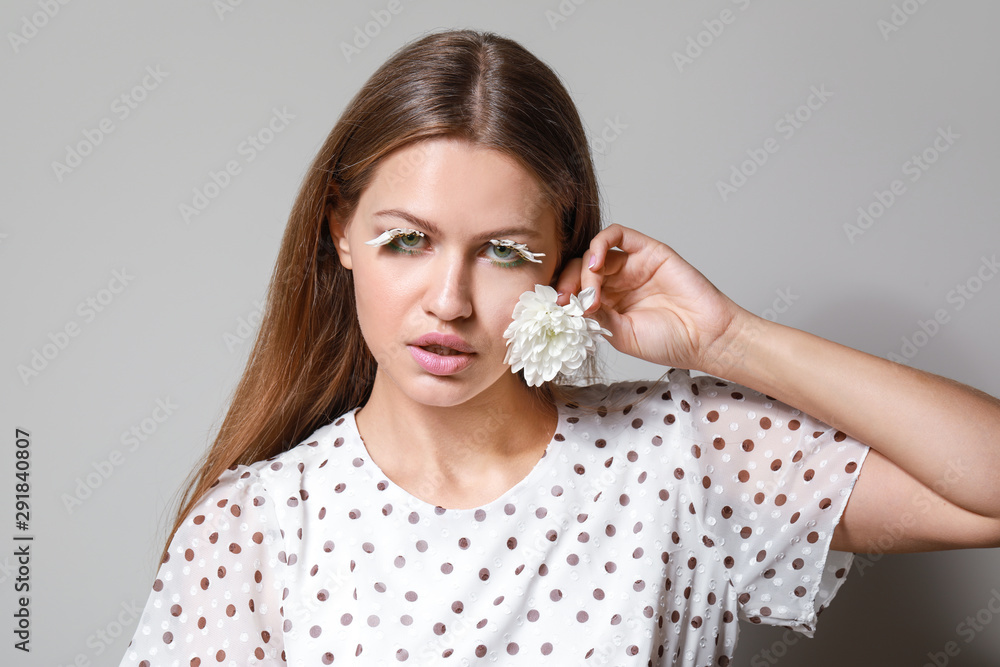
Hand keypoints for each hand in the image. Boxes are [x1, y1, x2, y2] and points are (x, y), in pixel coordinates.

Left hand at [552, 223, 750, 371]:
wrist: (706, 337)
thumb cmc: (669, 341)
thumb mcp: (621, 334)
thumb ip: (595, 316)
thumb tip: (568, 303)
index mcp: (608, 304)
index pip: (574, 290)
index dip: (561, 295)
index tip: (554, 309)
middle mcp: (617, 282)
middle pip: (579, 270)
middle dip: (568, 283)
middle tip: (566, 301)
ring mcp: (632, 265)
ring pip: (593, 254)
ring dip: (583, 270)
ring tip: (589, 292)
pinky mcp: (647, 250)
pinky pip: (617, 235)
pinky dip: (599, 244)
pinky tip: (595, 264)